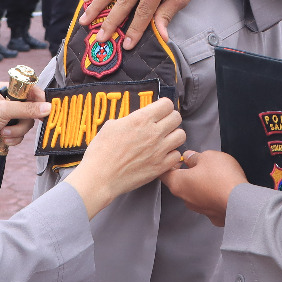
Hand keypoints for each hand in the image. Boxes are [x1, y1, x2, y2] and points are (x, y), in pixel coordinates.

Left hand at [0, 82, 52, 158]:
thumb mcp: (4, 110)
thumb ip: (27, 109)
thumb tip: (49, 107)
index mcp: (6, 90)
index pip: (30, 91)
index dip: (39, 100)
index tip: (46, 109)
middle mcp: (8, 102)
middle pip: (31, 110)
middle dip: (22, 121)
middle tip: (13, 124)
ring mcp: (8, 117)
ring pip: (26, 124)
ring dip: (16, 132)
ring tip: (3, 134)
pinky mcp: (7, 131)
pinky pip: (20, 135)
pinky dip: (13, 139)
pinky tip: (2, 140)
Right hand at [65, 98, 185, 219]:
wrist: (100, 177)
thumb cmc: (101, 151)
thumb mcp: (111, 126)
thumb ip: (129, 120)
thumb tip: (136, 121)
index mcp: (141, 119)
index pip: (167, 104)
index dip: (163, 106)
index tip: (159, 111)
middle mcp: (154, 133)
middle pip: (176, 117)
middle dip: (170, 119)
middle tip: (163, 124)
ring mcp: (159, 150)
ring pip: (181, 135)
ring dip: (174, 136)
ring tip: (165, 140)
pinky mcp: (161, 167)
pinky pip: (177, 155)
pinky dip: (172, 154)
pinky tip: (162, 155)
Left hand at [161, 150, 246, 226]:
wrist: (241, 202)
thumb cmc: (222, 178)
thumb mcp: (208, 157)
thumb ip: (195, 157)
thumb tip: (190, 157)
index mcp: (178, 183)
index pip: (163, 174)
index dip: (168, 164)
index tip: (175, 158)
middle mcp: (185, 198)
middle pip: (179, 183)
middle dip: (186, 173)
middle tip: (196, 163)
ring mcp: (198, 208)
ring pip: (194, 193)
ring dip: (200, 184)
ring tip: (213, 174)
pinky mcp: (212, 215)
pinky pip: (208, 202)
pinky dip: (212, 195)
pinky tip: (221, 188)